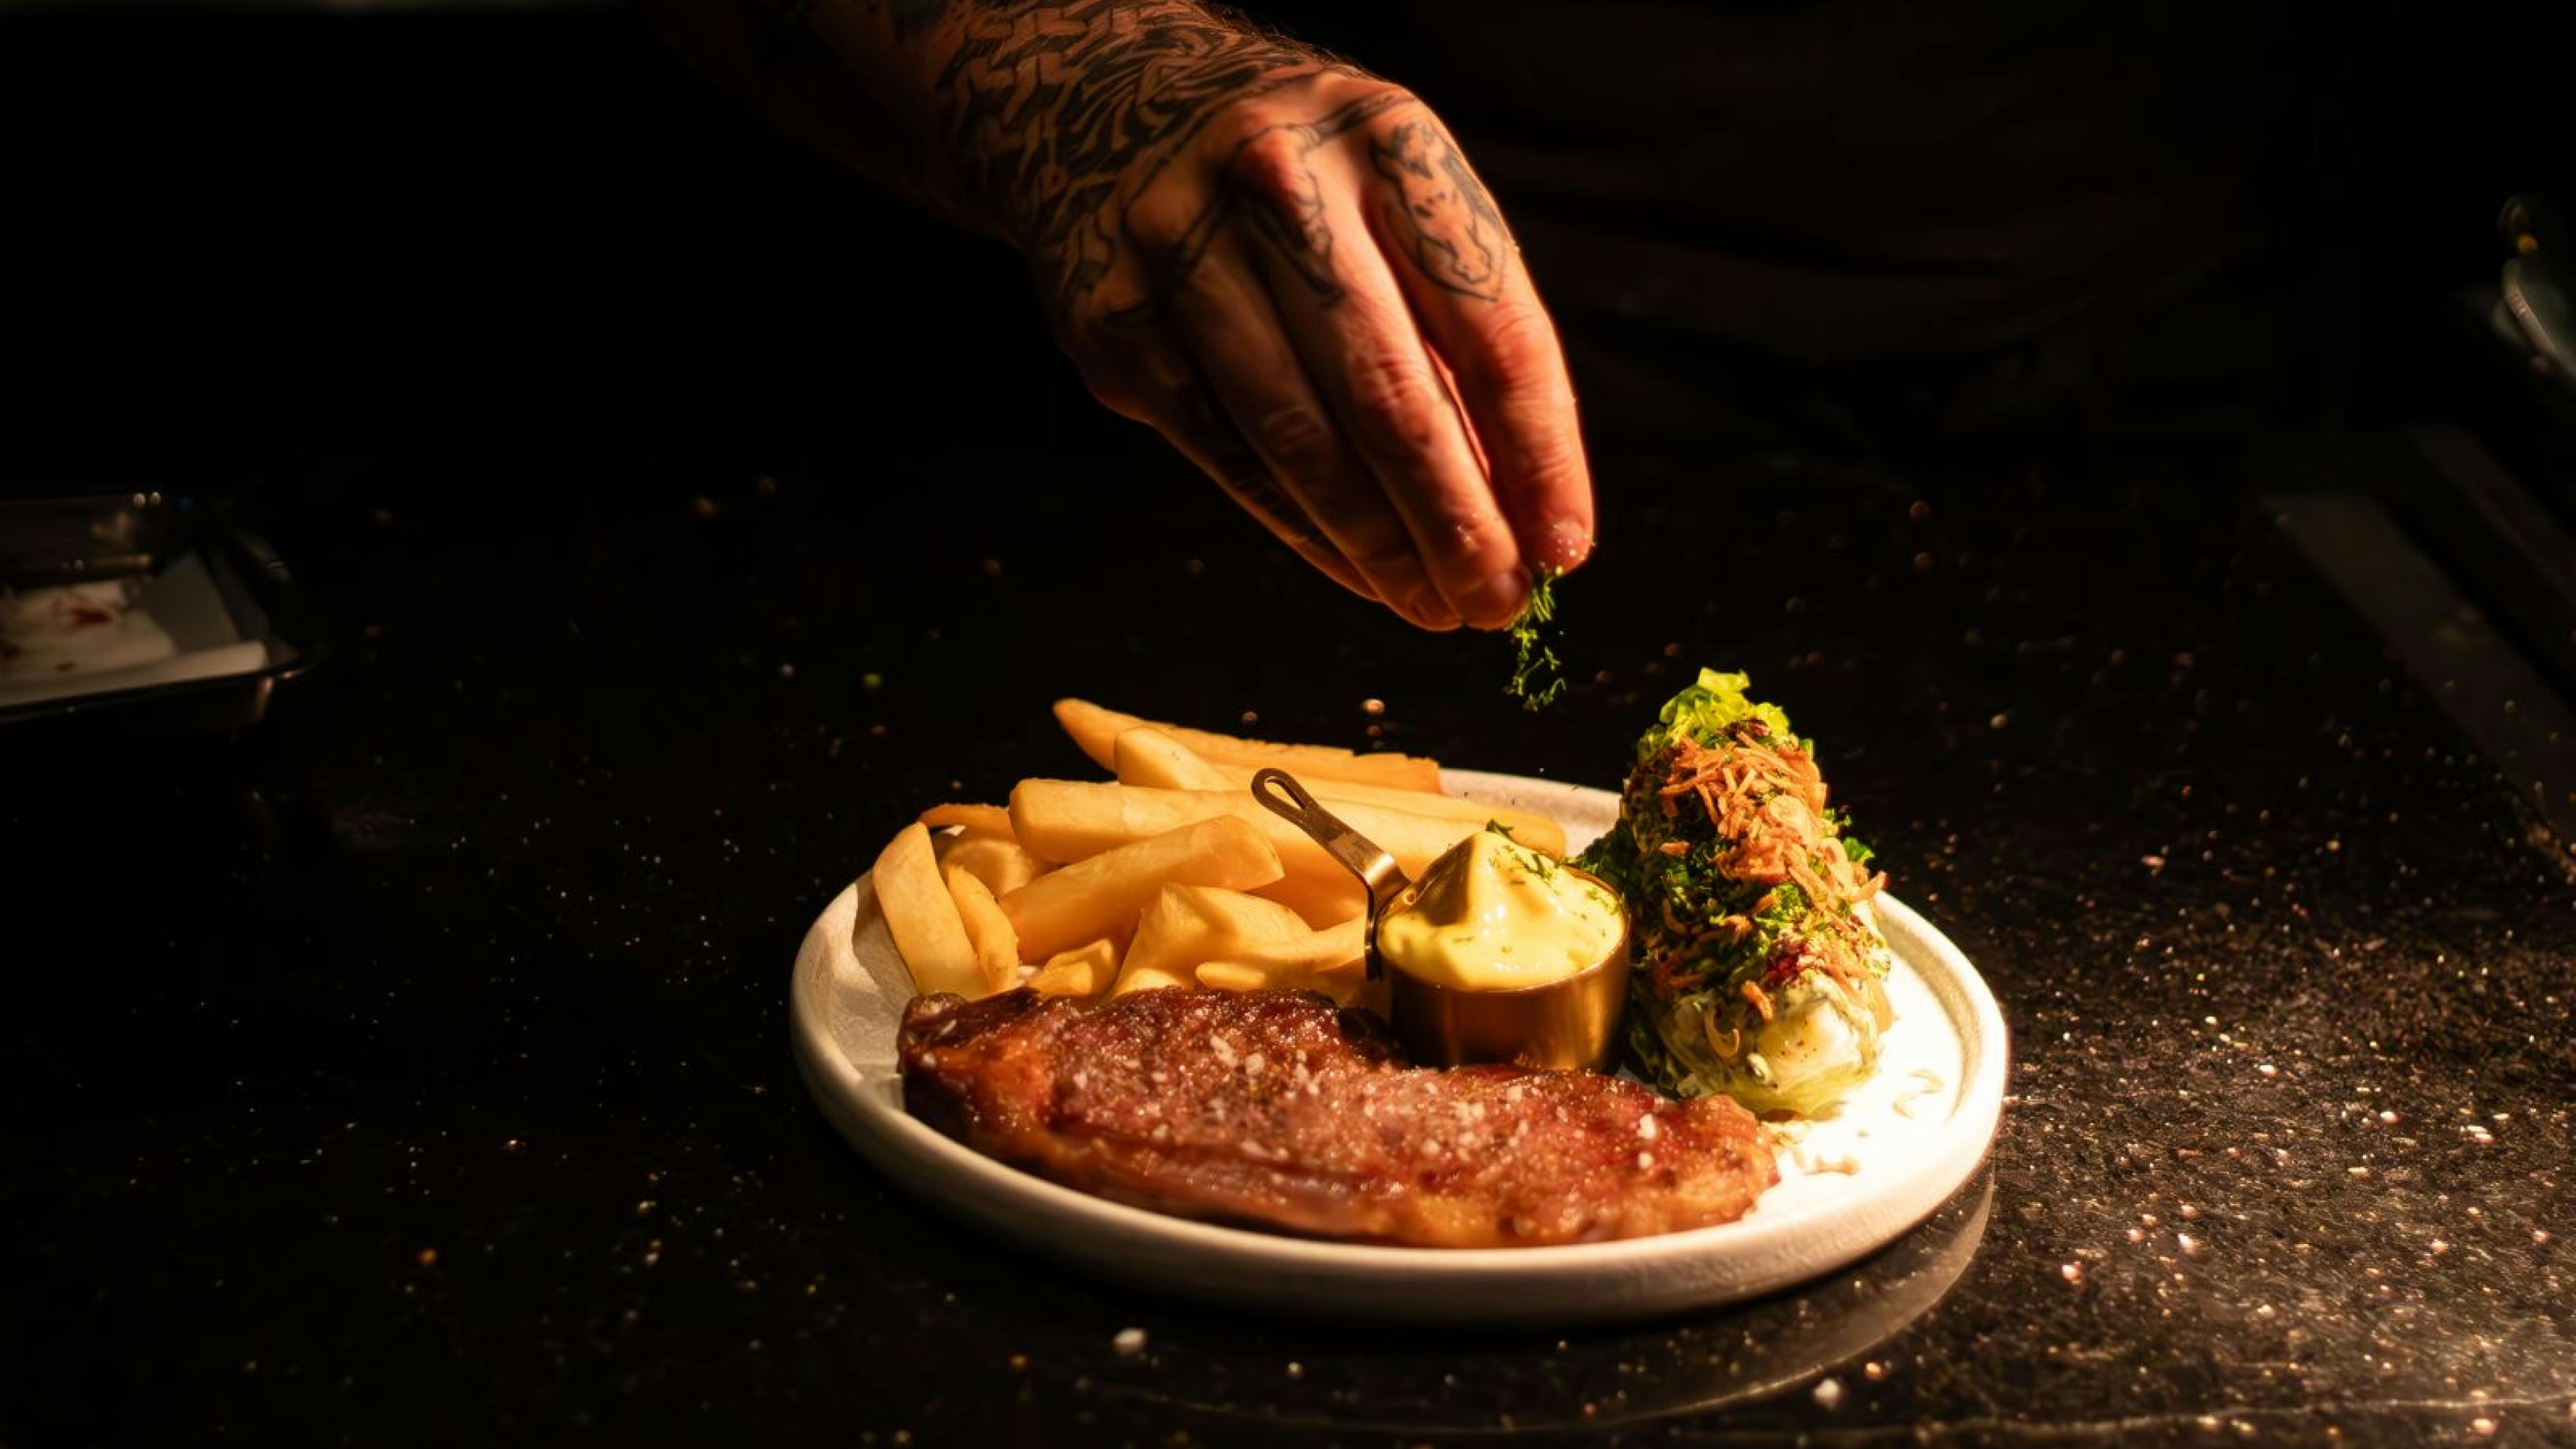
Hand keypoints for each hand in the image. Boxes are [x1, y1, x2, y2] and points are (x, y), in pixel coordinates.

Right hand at [937, 5, 1592, 630]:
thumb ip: (1458, 337)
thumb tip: (1520, 507)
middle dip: (1458, 523)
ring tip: (1437, 607)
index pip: (1490, 327)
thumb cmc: (1305, 178)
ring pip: (1300, 441)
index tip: (1565, 547)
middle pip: (1391, 396)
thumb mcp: (1397, 202)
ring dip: (1382, 548)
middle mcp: (1279, 183)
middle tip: (1501, 604)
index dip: (1539, 453)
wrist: (1110, 104)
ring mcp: (1181, 252)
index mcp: (1386, 140)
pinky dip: (1306, 531)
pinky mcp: (1115, 325)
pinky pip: (1228, 456)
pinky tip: (1360, 575)